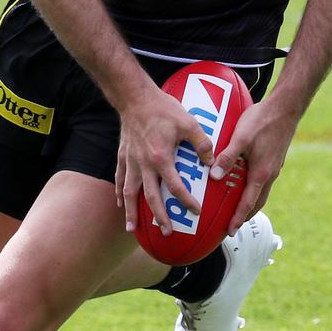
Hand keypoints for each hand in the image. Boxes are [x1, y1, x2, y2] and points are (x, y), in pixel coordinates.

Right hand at [116, 88, 214, 235]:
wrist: (135, 97)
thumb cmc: (163, 108)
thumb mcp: (188, 122)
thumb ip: (201, 143)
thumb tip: (212, 162)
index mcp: (161, 158)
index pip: (175, 187)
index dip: (186, 201)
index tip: (196, 211)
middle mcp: (144, 164)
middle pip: (150, 196)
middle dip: (159, 216)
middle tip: (167, 232)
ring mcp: (131, 160)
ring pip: (129, 192)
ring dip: (131, 212)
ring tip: (132, 229)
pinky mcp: (123, 154)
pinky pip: (120, 177)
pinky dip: (119, 192)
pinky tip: (120, 203)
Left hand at [210, 99, 296, 235]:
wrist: (285, 108)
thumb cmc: (262, 120)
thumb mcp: (241, 138)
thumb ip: (227, 157)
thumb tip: (214, 176)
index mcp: (261, 173)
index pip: (248, 203)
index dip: (238, 218)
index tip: (230, 231)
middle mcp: (270, 174)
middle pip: (257, 202)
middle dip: (245, 215)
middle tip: (233, 225)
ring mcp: (274, 166)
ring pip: (262, 191)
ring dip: (251, 202)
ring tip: (239, 208)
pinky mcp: (274, 158)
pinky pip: (264, 180)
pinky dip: (255, 188)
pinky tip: (247, 181)